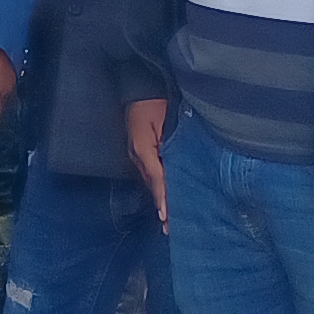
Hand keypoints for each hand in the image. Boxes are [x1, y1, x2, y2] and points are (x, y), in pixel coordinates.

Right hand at [124, 98, 168, 226]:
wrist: (140, 84)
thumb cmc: (155, 100)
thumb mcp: (163, 120)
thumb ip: (170, 144)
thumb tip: (175, 169)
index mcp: (143, 148)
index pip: (156, 178)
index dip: (163, 197)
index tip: (167, 218)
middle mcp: (138, 154)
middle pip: (152, 185)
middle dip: (162, 205)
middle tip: (169, 229)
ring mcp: (137, 153)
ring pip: (151, 181)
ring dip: (160, 198)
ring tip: (168, 219)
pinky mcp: (141, 150)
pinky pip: (151, 172)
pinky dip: (158, 186)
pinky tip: (165, 195)